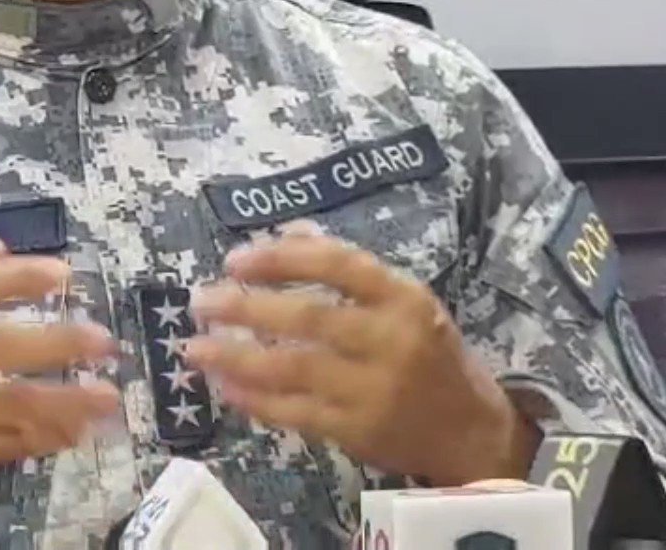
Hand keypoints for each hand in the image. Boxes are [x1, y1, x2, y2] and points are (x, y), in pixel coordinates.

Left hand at [183, 224, 533, 486]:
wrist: (471, 430)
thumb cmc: (428, 353)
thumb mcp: (403, 300)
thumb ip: (346, 267)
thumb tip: (284, 233)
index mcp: (403, 296)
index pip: (338, 264)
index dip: (281, 259)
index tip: (234, 259)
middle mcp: (391, 340)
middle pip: (307, 319)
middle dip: (244, 308)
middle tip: (199, 301)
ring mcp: (374, 390)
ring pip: (292, 369)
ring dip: (236, 357)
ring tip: (194, 348)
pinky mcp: (359, 432)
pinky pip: (295, 414)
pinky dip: (254, 401)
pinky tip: (224, 387)